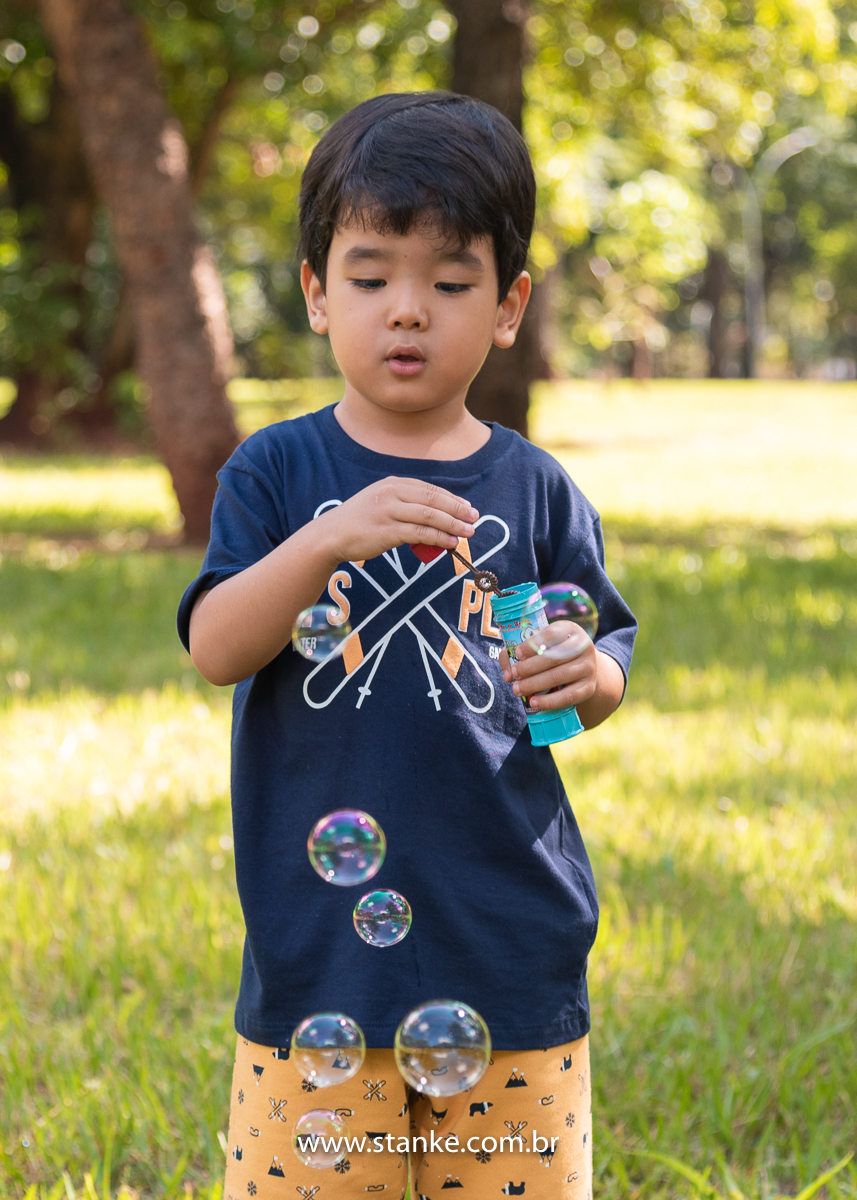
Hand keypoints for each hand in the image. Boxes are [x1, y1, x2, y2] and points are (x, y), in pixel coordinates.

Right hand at [316, 476, 478, 564]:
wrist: (330, 535)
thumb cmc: (358, 522)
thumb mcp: (380, 503)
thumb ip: (404, 505)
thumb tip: (433, 518)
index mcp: (392, 485)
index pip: (429, 489)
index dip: (451, 498)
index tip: (467, 507)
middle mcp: (391, 494)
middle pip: (433, 499)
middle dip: (457, 509)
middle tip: (474, 518)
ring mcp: (388, 511)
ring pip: (429, 516)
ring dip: (452, 524)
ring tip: (468, 532)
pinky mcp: (386, 531)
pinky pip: (419, 533)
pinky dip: (438, 537)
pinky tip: (450, 542)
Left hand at [499, 621, 596, 711]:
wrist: (583, 668)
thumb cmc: (554, 653)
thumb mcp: (540, 645)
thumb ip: (517, 653)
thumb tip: (508, 675)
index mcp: (569, 630)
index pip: (551, 635)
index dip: (532, 645)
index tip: (517, 654)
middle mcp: (583, 646)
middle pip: (553, 658)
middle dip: (529, 667)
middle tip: (515, 674)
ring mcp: (588, 667)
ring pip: (558, 677)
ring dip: (534, 684)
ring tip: (517, 689)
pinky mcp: (589, 687)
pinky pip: (568, 696)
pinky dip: (549, 701)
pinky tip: (534, 702)